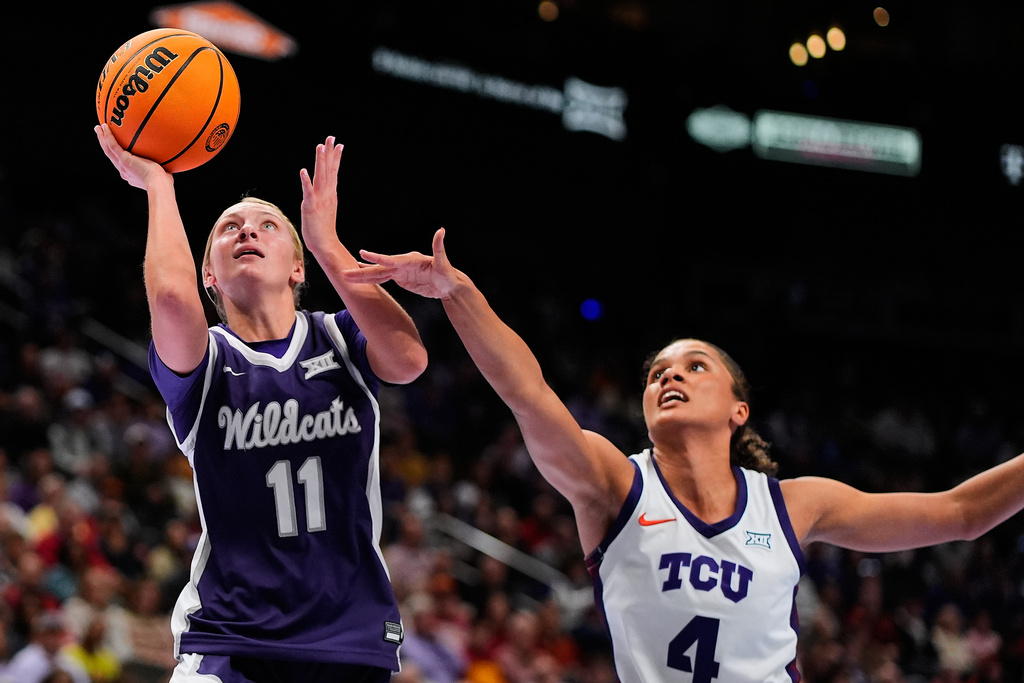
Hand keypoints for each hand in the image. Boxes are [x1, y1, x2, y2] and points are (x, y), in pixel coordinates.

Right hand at [94, 124, 170, 189]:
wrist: (160, 186)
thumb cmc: (165, 182)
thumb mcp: (162, 172)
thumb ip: (161, 164)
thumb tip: (168, 156)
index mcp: (131, 174)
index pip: (121, 162)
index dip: (116, 153)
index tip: (114, 145)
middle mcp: (124, 171)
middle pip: (110, 155)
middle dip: (104, 143)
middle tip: (100, 132)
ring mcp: (122, 166)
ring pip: (108, 150)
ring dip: (102, 138)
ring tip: (98, 127)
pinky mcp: (124, 161)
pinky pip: (113, 146)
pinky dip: (108, 136)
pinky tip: (105, 126)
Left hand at [299, 136, 342, 252]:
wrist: (325, 244)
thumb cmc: (323, 230)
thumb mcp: (325, 209)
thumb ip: (325, 197)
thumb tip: (327, 190)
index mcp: (330, 193)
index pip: (333, 171)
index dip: (335, 157)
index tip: (339, 144)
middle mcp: (326, 194)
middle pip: (328, 169)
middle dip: (329, 152)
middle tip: (331, 137)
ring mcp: (319, 199)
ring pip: (320, 176)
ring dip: (320, 161)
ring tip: (320, 147)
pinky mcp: (310, 206)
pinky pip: (308, 192)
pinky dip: (306, 181)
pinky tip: (303, 171)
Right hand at [344, 228, 459, 299]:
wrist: (448, 285)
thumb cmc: (447, 274)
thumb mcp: (444, 262)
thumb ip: (439, 247)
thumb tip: (441, 230)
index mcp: (410, 260)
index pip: (391, 260)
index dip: (377, 258)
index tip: (363, 254)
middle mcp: (402, 264)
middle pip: (379, 268)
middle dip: (362, 271)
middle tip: (346, 272)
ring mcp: (400, 271)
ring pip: (378, 273)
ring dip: (363, 275)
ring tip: (347, 275)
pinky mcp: (400, 278)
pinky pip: (383, 279)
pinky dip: (371, 279)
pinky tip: (361, 277)